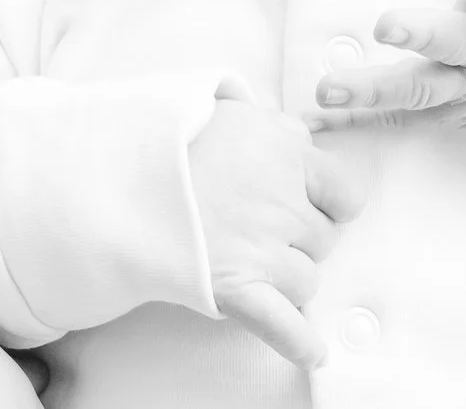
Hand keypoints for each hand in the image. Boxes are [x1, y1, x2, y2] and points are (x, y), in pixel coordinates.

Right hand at [188, 97, 363, 367]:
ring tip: (248, 263)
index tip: (310, 205)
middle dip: (298, 240)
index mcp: (286, 155)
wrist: (120, 172)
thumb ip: (277, 128)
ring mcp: (261, 248)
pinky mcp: (236, 287)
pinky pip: (283, 324)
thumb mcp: (232, 111)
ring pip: (306, 281)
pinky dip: (300, 343)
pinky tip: (314, 354)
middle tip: (257, 228)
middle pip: (323, 241)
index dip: (328, 204)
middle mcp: (282, 203)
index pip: (344, 195)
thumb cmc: (170, 137)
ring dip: (287, 280)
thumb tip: (304, 142)